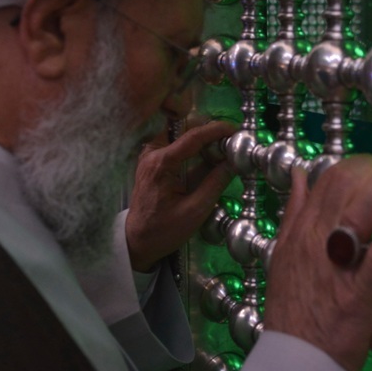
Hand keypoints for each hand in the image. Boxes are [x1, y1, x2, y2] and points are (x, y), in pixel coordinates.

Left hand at [125, 118, 236, 271]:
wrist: (136, 241)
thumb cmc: (163, 230)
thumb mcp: (195, 211)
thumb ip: (215, 183)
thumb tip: (234, 162)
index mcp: (161, 163)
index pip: (192, 137)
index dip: (216, 130)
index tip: (235, 130)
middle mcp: (152, 153)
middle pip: (183, 129)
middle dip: (207, 132)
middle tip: (228, 142)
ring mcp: (149, 156)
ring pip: (178, 134)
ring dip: (200, 139)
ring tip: (220, 150)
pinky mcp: (152, 162)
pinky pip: (174, 145)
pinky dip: (191, 148)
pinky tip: (205, 158)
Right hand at [264, 144, 371, 370]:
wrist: (294, 362)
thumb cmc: (293, 311)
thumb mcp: (283, 257)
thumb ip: (294, 215)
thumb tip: (302, 174)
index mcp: (300, 234)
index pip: (325, 185)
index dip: (353, 167)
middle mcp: (316, 241)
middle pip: (344, 189)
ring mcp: (338, 264)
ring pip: (360, 212)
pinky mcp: (359, 290)